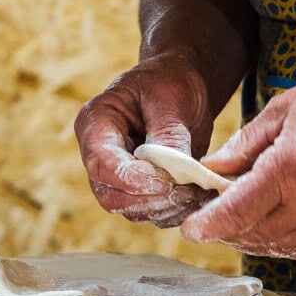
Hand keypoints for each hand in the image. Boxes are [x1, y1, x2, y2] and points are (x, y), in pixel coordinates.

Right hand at [74, 55, 215, 226]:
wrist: (180, 88)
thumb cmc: (170, 83)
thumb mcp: (170, 99)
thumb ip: (168, 136)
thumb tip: (172, 175)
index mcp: (95, 124)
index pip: (101, 164)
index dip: (132, 179)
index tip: (168, 182)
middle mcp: (100, 155)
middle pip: (111, 196)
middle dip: (151, 200)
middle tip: (189, 192)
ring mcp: (117, 177)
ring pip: (132, 210)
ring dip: (167, 209)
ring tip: (200, 193)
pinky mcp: (139, 190)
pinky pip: (151, 213)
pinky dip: (175, 211)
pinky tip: (199, 197)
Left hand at [180, 64, 295, 259]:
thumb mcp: (280, 111)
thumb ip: (241, 147)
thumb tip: (210, 171)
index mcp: (289, 169)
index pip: (236, 214)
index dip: (207, 227)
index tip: (190, 230)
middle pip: (253, 235)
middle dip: (224, 231)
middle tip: (208, 218)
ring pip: (277, 248)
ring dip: (251, 239)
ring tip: (236, 222)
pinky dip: (280, 243)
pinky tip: (269, 226)